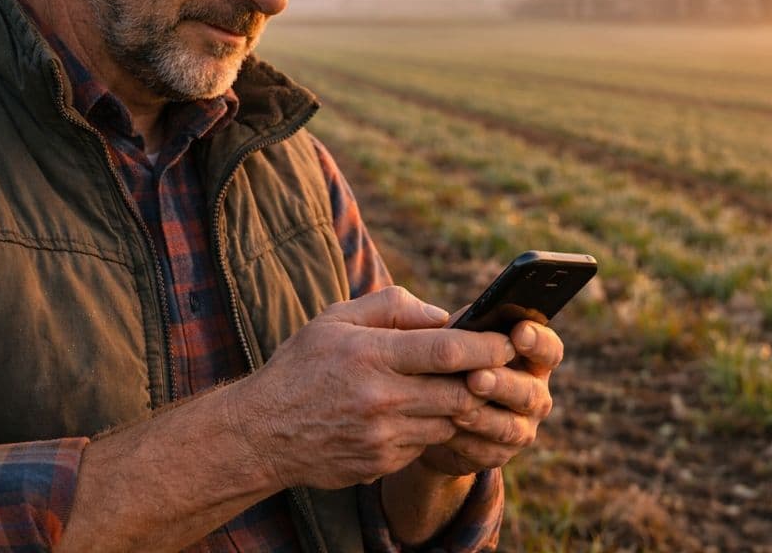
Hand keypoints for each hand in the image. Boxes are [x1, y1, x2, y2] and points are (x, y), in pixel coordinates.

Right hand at [233, 286, 515, 490]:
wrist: (262, 433)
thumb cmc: (301, 366)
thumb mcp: (336, 319)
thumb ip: (392, 307)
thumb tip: (444, 316)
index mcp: (371, 354)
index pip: (448, 349)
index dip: (488, 346)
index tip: (509, 340)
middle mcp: (380, 398)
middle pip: (460, 392)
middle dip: (486, 380)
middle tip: (498, 368)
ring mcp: (382, 437)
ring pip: (449, 421)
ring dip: (459, 405)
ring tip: (456, 387)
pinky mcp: (381, 464)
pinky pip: (425, 444)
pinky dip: (431, 427)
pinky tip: (417, 413)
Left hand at [417, 320, 561, 475]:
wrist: (434, 409)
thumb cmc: (453, 361)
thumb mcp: (458, 339)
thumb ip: (463, 327)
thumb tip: (448, 317)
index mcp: (531, 358)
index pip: (549, 349)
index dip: (538, 342)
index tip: (518, 332)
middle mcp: (534, 393)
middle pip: (529, 391)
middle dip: (502, 384)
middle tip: (475, 377)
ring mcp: (521, 427)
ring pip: (509, 426)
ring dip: (483, 418)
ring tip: (457, 410)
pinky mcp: (498, 454)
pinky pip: (486, 451)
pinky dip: (466, 441)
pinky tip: (448, 431)